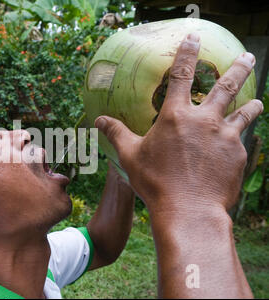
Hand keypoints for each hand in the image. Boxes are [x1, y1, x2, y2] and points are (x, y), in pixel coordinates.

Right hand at [95, 33, 262, 214]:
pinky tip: (238, 144)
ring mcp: (225, 136)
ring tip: (256, 102)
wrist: (189, 210)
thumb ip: (116, 133)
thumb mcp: (131, 155)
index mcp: (176, 116)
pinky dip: (240, 138)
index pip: (182, 75)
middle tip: (248, 56)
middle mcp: (205, 120)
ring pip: (244, 112)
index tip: (194, 37)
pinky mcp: (238, 155)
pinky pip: (241, 141)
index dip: (187, 53)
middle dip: (239, 67)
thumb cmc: (156, 182)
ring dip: (250, 104)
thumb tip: (98, 120)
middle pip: (226, 86)